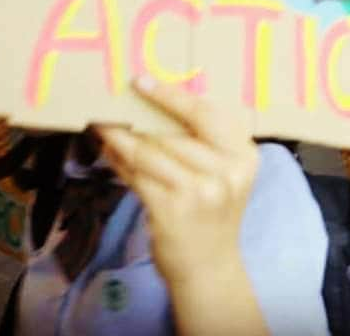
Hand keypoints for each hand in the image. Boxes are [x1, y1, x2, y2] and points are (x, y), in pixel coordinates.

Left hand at [96, 79, 259, 286]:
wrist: (209, 266)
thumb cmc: (212, 212)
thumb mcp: (224, 175)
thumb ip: (202, 143)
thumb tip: (154, 102)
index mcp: (244, 156)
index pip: (206, 114)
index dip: (171, 95)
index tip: (142, 82)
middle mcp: (227, 173)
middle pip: (172, 133)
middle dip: (137, 118)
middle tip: (111, 105)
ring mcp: (201, 193)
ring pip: (150, 152)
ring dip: (121, 138)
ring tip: (104, 126)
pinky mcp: (172, 210)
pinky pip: (138, 176)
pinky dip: (120, 162)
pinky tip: (110, 153)